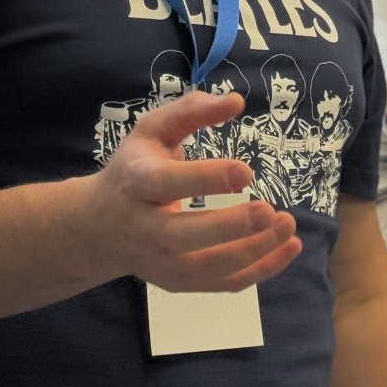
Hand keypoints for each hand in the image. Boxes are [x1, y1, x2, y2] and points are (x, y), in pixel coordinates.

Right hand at [89, 91, 300, 291]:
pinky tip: (288, 248)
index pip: (167, 183)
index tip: (246, 171)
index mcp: (136, 182)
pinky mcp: (178, 282)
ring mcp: (160, 262)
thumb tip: (237, 102)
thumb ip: (191, 112)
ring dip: (252, 251)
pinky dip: (258, 270)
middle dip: (229, 227)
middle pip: (183, 236)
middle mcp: (144, 228)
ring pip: (207, 267)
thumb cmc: (134, 169)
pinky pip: (221, 284)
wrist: (98, 227)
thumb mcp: (152, 131)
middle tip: (269, 211)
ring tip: (287, 225)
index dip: (205, 179)